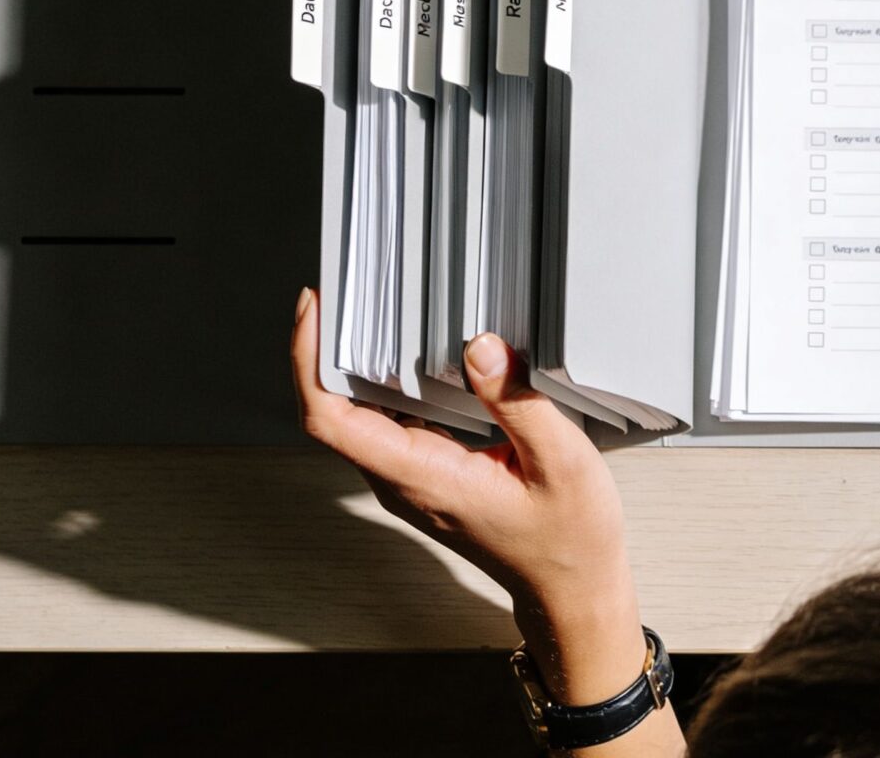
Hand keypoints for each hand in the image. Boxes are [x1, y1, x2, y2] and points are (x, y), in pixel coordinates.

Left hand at [290, 290, 644, 708]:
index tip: (314, 310)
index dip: (308, 361)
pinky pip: (384, 425)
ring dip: (352, 363)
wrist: (571, 589)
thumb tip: (479, 346)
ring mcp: (409, 482)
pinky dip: (383, 382)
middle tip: (343, 290)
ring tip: (368, 309)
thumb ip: (518, 403)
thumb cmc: (570, 539)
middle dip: (325, 347)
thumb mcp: (561, 463)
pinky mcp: (425, 477)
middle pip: (333, 411)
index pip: (330, 420)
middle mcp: (402, 481)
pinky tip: (406, 352)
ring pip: (356, 417)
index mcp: (423, 477)